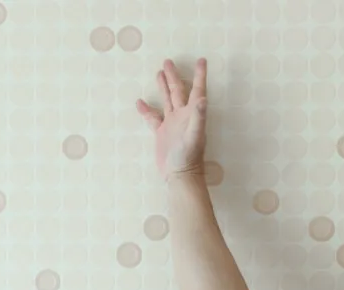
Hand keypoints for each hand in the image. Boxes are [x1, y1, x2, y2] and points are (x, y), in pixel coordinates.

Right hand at [135, 58, 208, 181]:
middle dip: (174, 76)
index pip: (197, 90)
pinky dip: (146, 109)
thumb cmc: (189, 157)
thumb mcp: (194, 135)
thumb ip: (198, 117)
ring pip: (167, 100)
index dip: (199, 75)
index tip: (202, 60)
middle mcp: (182, 116)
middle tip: (168, 61)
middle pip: (178, 91)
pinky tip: (140, 102)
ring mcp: (171, 123)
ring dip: (163, 87)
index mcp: (192, 114)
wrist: (179, 174)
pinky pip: (153, 117)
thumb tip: (202, 99)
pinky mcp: (161, 132)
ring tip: (159, 73)